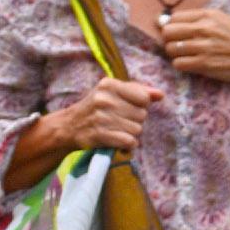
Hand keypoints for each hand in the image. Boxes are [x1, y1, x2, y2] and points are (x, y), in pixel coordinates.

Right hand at [48, 76, 164, 154]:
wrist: (68, 126)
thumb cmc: (97, 108)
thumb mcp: (113, 93)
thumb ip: (139, 91)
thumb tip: (160, 95)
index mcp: (109, 84)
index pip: (143, 98)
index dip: (140, 105)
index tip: (127, 107)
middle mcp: (104, 99)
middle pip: (142, 115)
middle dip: (134, 121)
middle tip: (119, 121)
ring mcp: (101, 117)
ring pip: (137, 130)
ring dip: (131, 134)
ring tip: (117, 131)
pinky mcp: (99, 135)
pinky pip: (129, 141)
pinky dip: (127, 145)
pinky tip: (118, 141)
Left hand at [158, 8, 229, 88]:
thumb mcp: (222, 20)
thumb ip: (197, 20)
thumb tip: (164, 22)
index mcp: (208, 15)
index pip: (173, 18)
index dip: (172, 27)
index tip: (178, 34)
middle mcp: (204, 28)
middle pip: (167, 32)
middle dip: (170, 40)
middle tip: (180, 46)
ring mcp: (204, 46)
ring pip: (170, 49)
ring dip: (176, 54)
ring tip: (188, 55)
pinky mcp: (205, 63)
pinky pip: (178, 64)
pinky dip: (182, 65)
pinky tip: (192, 64)